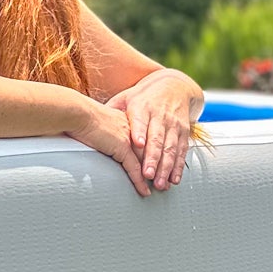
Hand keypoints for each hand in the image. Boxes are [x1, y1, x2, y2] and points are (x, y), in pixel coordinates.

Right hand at [64, 99, 152, 197]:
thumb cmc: (78, 115)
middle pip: (149, 151)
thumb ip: (97, 129)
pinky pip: (134, 168)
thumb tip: (91, 136)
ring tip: (160, 187)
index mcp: (126, 121)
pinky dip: (140, 181)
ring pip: (146, 161)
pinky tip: (145, 190)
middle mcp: (132, 130)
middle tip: (165, 177)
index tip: (155, 161)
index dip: (150, 152)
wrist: (76, 112)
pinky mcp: (122, 148)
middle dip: (159, 165)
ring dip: (154, 176)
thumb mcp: (92, 121)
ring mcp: (129, 139)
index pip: (143, 139)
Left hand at [106, 69, 200, 191]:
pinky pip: (182, 152)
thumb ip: (112, 110)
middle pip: (156, 139)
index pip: (140, 121)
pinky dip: (178, 167)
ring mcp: (173, 125)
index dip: (139, 132)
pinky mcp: (183, 133)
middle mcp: (160, 116)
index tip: (137, 144)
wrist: (174, 87)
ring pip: (170, 148)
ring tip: (159, 184)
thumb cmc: (142, 97)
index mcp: (143, 107)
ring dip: (166, 168)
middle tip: (146, 175)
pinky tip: (174, 180)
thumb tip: (89, 119)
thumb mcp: (125, 98)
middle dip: (152, 158)